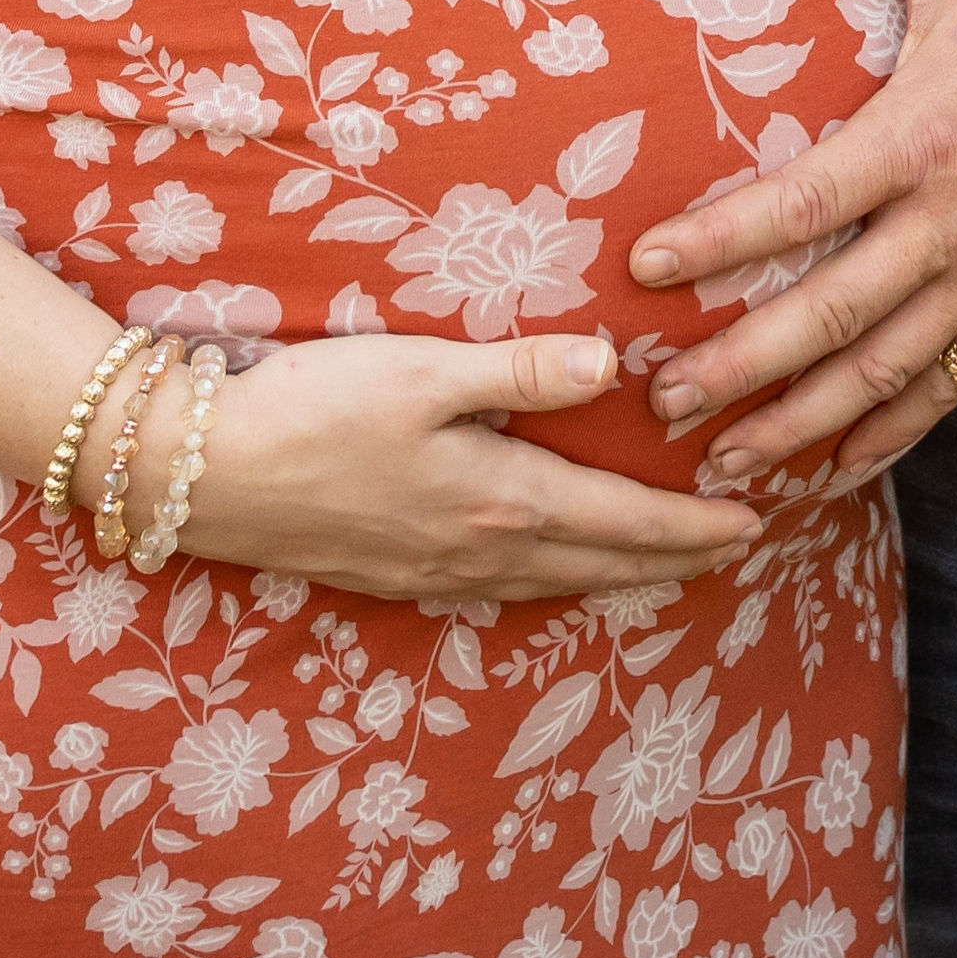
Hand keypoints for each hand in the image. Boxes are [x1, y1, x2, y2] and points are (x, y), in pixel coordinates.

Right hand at [158, 332, 764, 608]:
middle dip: (675, 558)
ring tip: (662, 563)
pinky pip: (504, 589)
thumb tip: (615, 367)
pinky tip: (548, 570)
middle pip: (602, 563)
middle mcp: (481, 552)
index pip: (624, 519)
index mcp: (502, 499)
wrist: (204, 474)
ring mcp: (436, 574)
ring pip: (555, 583)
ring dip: (617, 573)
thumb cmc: (313, 408)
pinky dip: (554, 580)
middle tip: (734, 549)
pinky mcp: (395, 577)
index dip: (693, 525)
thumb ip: (522, 370)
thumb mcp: (424, 371)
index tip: (752, 523)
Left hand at [629, 0, 956, 498]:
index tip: (646, 268)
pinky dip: (883, 439)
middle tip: (659, 403)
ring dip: (797, 427)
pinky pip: (943, 391)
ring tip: (720, 465)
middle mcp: (947, 226)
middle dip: (739, 368)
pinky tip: (826, 476)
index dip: (722, 240)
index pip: (803, 201)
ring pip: (881, 375)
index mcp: (920, 139)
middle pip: (830, 316)